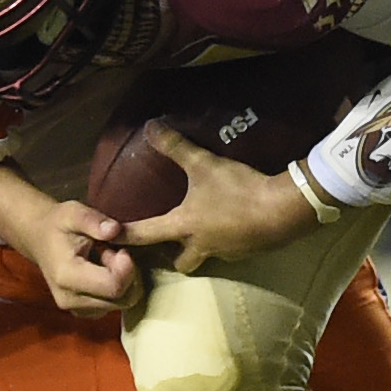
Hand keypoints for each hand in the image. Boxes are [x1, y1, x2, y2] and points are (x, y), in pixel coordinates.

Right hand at [13, 198, 143, 316]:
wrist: (39, 239)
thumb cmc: (58, 225)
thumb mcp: (74, 213)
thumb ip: (94, 220)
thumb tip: (114, 229)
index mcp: (67, 276)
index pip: (114, 287)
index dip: (127, 268)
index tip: (122, 250)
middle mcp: (70, 300)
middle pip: (122, 298)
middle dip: (126, 275)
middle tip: (113, 252)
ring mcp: (76, 309)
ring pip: (121, 303)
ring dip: (122, 281)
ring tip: (105, 260)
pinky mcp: (83, 312)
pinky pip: (113, 305)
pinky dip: (116, 289)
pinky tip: (103, 271)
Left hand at [115, 123, 324, 272]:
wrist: (282, 211)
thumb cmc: (237, 190)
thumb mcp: (204, 164)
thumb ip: (176, 148)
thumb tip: (150, 128)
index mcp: (185, 226)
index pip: (146, 234)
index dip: (125, 235)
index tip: (108, 238)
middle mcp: (201, 246)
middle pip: (179, 263)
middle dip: (172, 255)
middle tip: (170, 239)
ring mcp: (226, 252)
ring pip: (206, 257)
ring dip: (201, 247)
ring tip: (203, 227)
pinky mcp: (248, 250)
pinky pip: (230, 250)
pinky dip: (227, 239)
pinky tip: (233, 222)